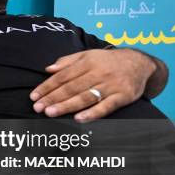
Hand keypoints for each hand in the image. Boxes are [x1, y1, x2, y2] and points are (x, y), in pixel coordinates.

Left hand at [30, 49, 155, 121]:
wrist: (140, 63)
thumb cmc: (108, 61)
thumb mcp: (88, 55)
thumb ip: (67, 61)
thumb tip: (48, 69)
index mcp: (88, 62)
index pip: (63, 76)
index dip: (47, 86)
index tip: (34, 96)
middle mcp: (99, 73)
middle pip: (72, 87)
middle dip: (53, 98)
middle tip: (38, 107)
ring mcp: (111, 85)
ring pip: (85, 97)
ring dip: (67, 106)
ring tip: (51, 113)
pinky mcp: (123, 97)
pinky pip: (106, 107)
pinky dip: (92, 113)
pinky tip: (79, 119)